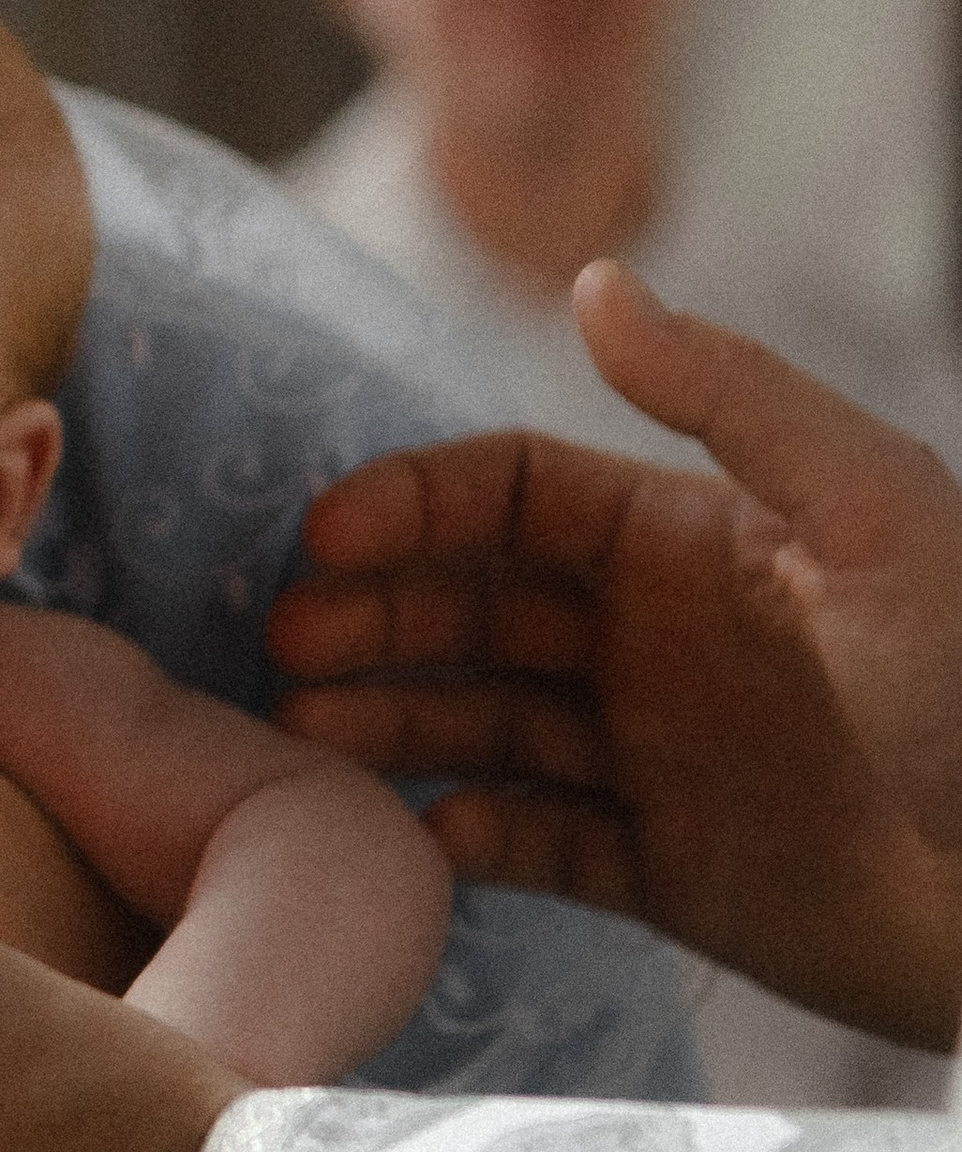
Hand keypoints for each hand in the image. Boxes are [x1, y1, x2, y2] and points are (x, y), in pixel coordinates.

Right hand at [269, 262, 961, 1047]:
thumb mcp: (869, 511)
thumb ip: (727, 396)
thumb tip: (592, 278)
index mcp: (690, 537)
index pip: (510, 493)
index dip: (412, 505)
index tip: (325, 536)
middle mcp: (655, 636)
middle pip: (469, 603)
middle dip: (369, 612)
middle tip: (282, 644)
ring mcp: (654, 753)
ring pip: (479, 722)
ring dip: (388, 721)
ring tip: (305, 740)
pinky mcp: (666, 873)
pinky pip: (534, 844)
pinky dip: (469, 837)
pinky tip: (424, 833)